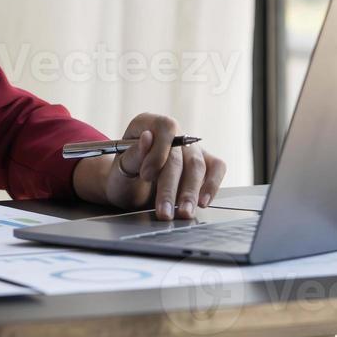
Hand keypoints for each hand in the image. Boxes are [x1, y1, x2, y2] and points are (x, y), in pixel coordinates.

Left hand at [71, 112, 226, 220]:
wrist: (130, 191)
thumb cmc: (123, 177)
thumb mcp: (120, 169)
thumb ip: (132, 156)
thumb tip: (147, 138)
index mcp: (148, 123)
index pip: (165, 127)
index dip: (158, 151)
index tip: (146, 175)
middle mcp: (173, 133)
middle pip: (181, 154)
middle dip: (172, 185)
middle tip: (164, 210)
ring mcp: (190, 147)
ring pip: (198, 165)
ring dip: (190, 192)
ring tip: (183, 213)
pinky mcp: (204, 162)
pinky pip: (216, 168)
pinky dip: (211, 186)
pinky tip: (202, 202)